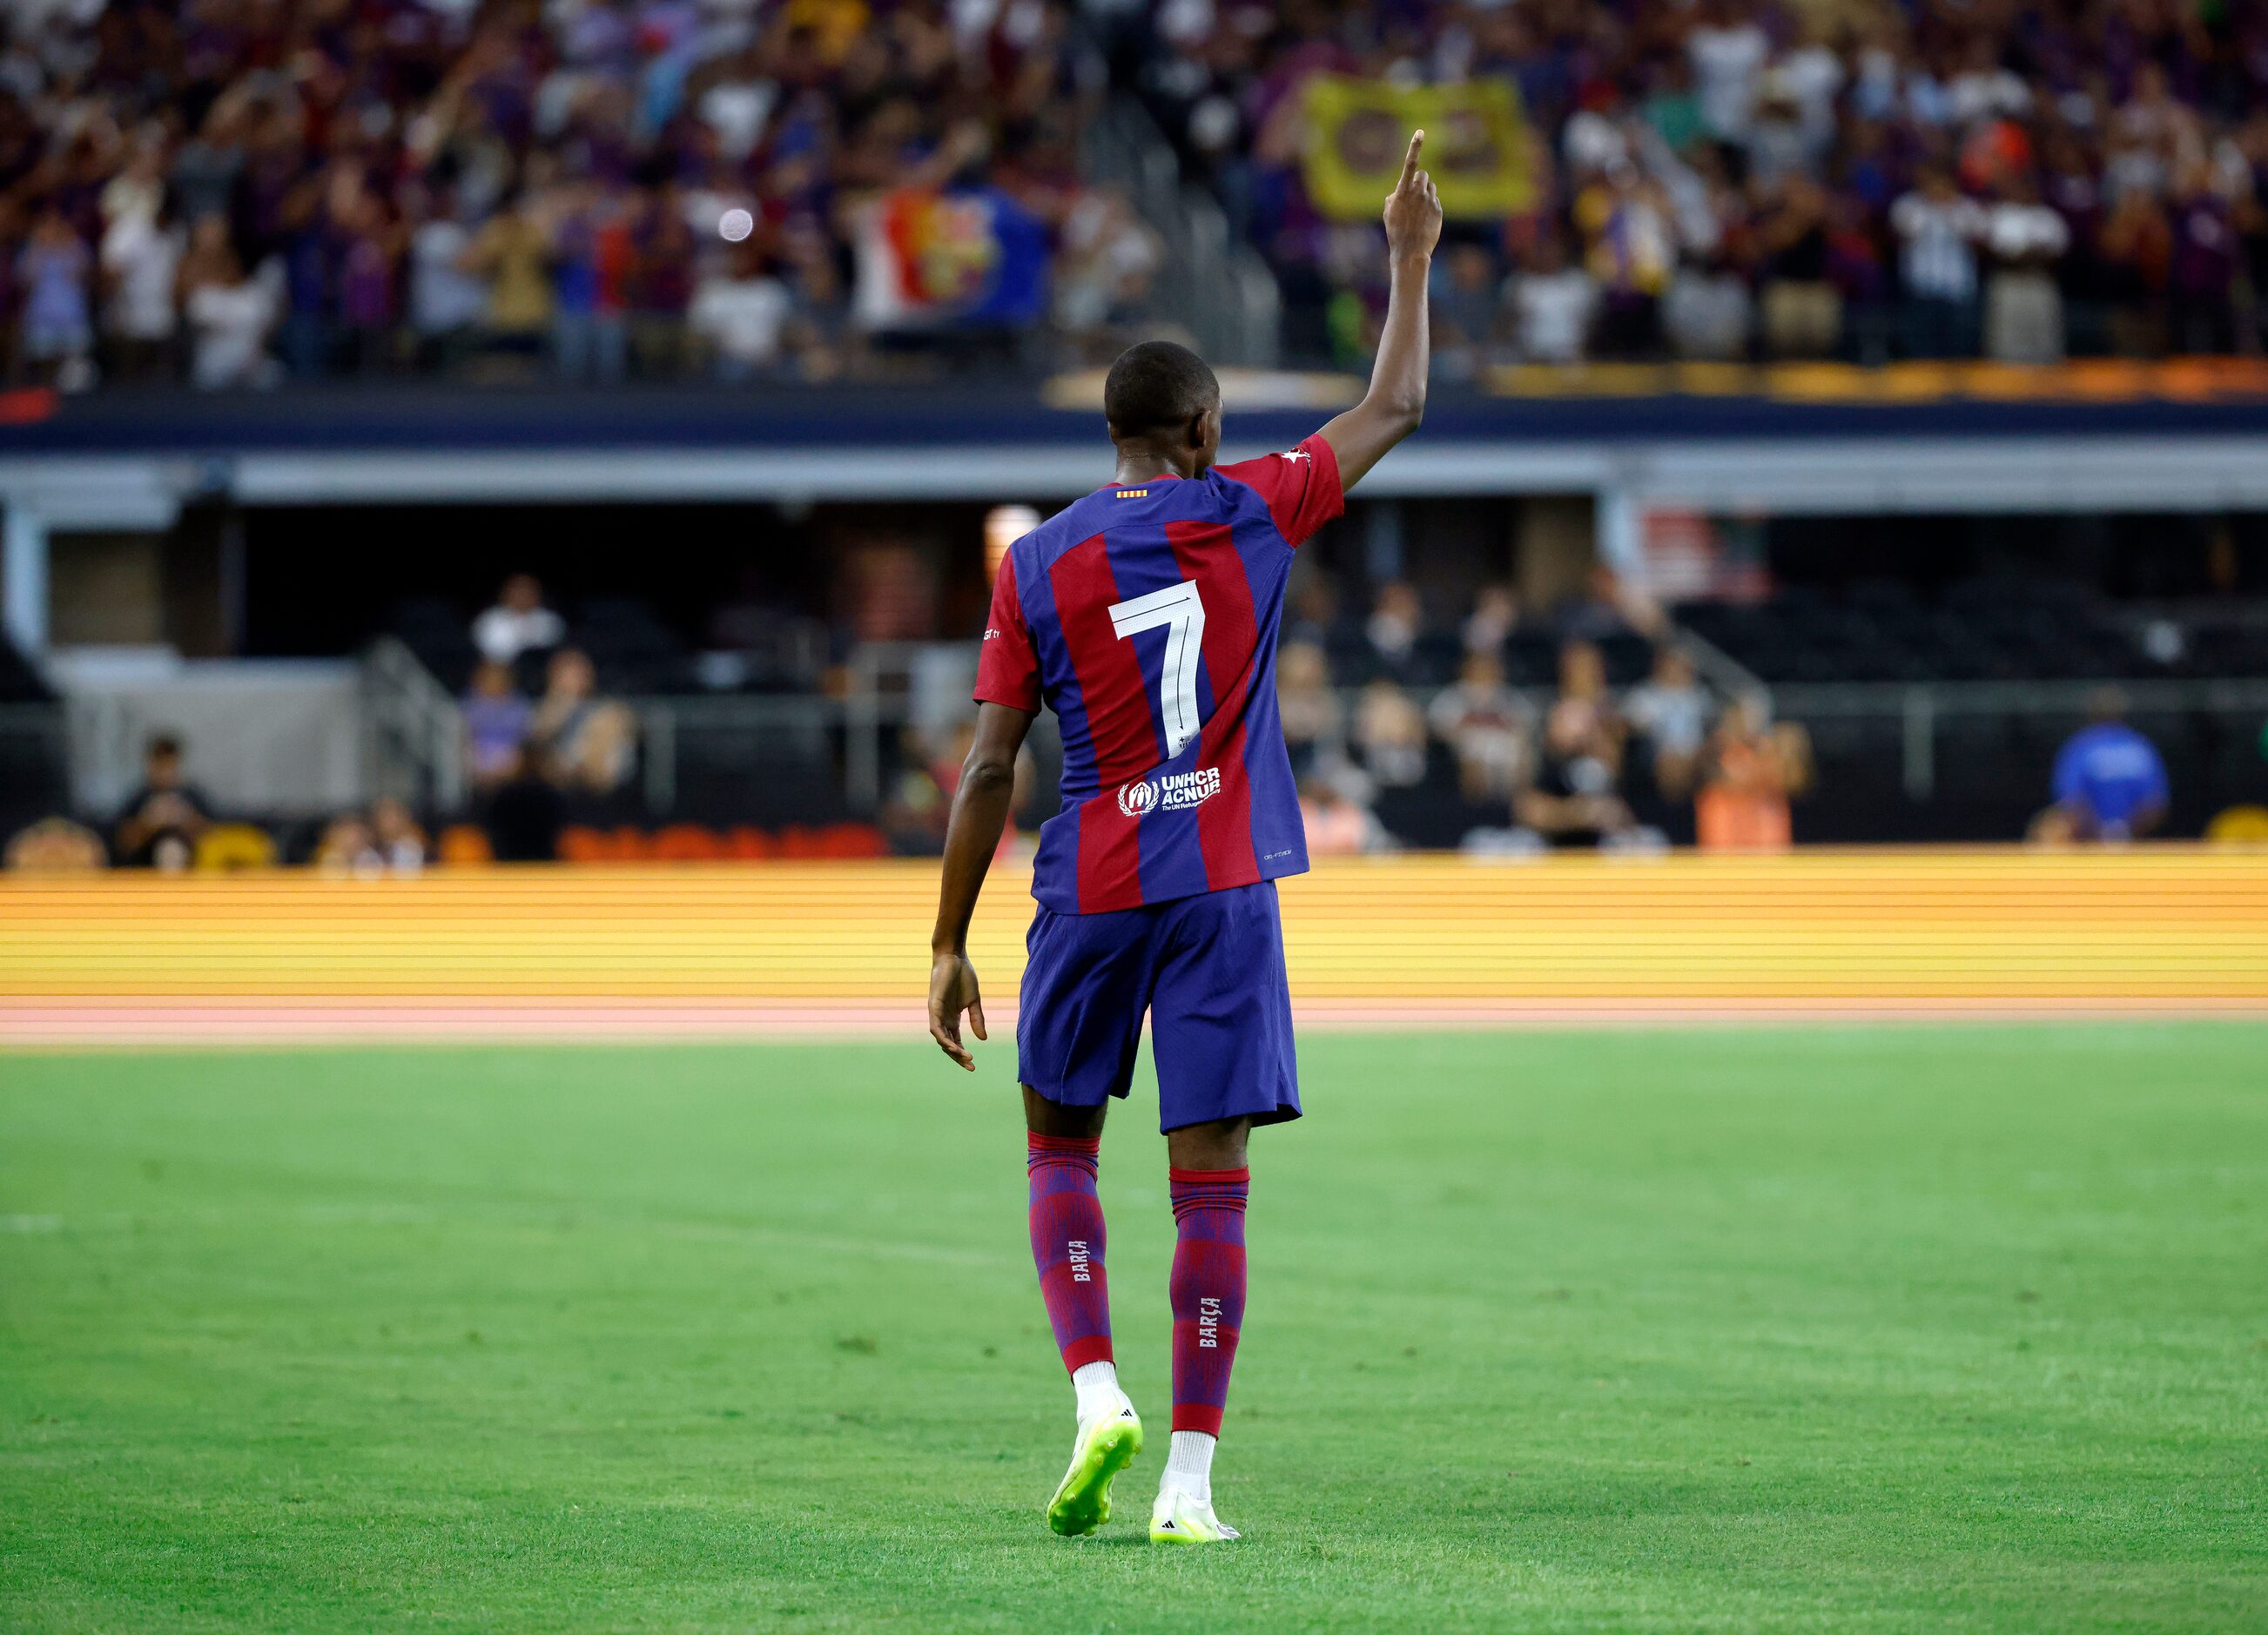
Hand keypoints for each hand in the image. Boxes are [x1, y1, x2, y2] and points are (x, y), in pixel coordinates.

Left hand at [927, 951, 987, 1070]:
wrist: (955, 958)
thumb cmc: (963, 976)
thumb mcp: (974, 1002)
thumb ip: (977, 1020)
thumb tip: (983, 1039)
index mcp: (952, 1018)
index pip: (955, 1041)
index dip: (962, 1054)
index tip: (974, 1064)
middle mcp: (943, 1019)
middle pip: (948, 1044)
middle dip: (958, 1057)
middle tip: (970, 1067)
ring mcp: (937, 1013)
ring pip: (941, 1038)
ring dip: (952, 1050)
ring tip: (964, 1057)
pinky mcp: (933, 1006)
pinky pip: (936, 1027)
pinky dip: (943, 1038)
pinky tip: (952, 1046)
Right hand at [1383, 129, 1441, 261]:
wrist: (1411, 252)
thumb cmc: (1395, 232)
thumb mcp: (1388, 212)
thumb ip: (1394, 197)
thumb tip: (1398, 192)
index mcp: (1402, 192)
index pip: (1410, 164)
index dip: (1415, 147)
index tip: (1420, 132)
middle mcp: (1418, 193)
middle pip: (1423, 174)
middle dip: (1419, 181)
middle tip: (1413, 196)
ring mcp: (1430, 200)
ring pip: (1430, 186)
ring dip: (1425, 192)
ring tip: (1418, 210)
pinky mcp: (1438, 209)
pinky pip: (1434, 199)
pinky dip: (1429, 205)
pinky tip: (1423, 219)